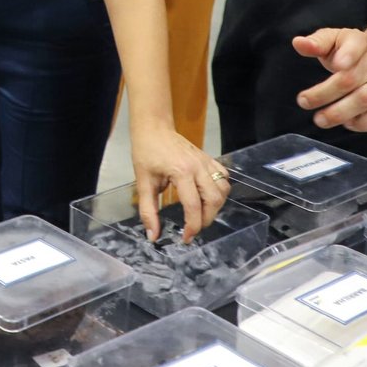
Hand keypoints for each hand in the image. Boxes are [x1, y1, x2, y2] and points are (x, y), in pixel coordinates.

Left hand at [131, 125, 228, 243]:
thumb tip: (152, 236)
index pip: (193, 206)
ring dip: (215, 207)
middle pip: (213, 200)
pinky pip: (224, 178)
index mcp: (181, 172)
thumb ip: (148, 211)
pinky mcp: (209, 159)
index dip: (192, 226)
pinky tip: (208, 196)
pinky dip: (220, 191)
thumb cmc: (146, 153)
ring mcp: (206, 162)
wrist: (154, 129)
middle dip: (206, 220)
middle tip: (193, 228)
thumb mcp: (143, 183)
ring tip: (201, 214)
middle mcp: (198, 167)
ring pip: (223, 190)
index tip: (186, 238)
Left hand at [293, 28, 366, 131]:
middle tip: (304, 102)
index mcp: (360, 41)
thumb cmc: (349, 50)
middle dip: (325, 94)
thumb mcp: (332, 39)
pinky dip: (362, 123)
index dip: (347, 56)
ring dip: (340, 113)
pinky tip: (346, 122)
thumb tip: (298, 43)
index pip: (355, 46)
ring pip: (366, 99)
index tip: (336, 65)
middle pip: (352, 79)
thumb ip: (316, 43)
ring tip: (320, 119)